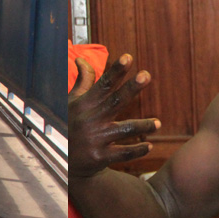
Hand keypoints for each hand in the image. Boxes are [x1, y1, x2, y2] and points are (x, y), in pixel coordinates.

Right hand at [68, 54, 157, 179]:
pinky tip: (148, 146)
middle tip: (146, 75)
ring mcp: (95, 139)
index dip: (115, 71)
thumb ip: (82, 83)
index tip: (128, 57)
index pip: (102, 84)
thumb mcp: (70, 103)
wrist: (60, 160)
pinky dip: (137, 150)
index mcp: (84, 104)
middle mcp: (90, 120)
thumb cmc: (68, 125)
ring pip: (124, 129)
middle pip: (115, 101)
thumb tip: (81, 60)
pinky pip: (123, 153)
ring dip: (142, 126)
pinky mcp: (99, 157)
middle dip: (131, 88)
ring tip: (157, 123)